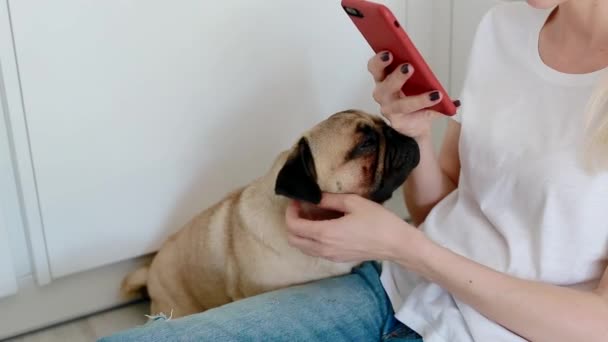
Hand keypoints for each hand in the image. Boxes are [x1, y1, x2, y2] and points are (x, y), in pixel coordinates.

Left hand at [284, 193, 427, 263]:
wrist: (396, 244)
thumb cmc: (378, 221)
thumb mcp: (353, 203)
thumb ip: (329, 199)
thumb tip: (314, 197)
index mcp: (325, 233)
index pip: (293, 226)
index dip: (290, 212)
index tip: (297, 200)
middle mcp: (323, 248)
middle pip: (293, 239)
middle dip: (292, 222)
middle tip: (301, 208)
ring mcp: (330, 256)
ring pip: (302, 247)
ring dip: (301, 232)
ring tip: (312, 216)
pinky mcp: (337, 259)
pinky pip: (315, 251)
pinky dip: (311, 239)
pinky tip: (324, 226)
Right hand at [367, 51, 458, 139]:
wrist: (413, 123)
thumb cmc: (410, 97)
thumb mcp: (414, 81)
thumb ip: (421, 72)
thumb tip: (439, 65)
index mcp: (383, 79)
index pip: (375, 67)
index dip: (379, 60)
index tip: (389, 52)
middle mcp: (382, 94)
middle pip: (384, 86)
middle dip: (397, 76)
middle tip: (409, 67)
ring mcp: (389, 110)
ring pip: (401, 105)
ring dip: (418, 100)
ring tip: (436, 94)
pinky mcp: (398, 123)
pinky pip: (416, 116)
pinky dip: (431, 111)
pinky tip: (441, 104)